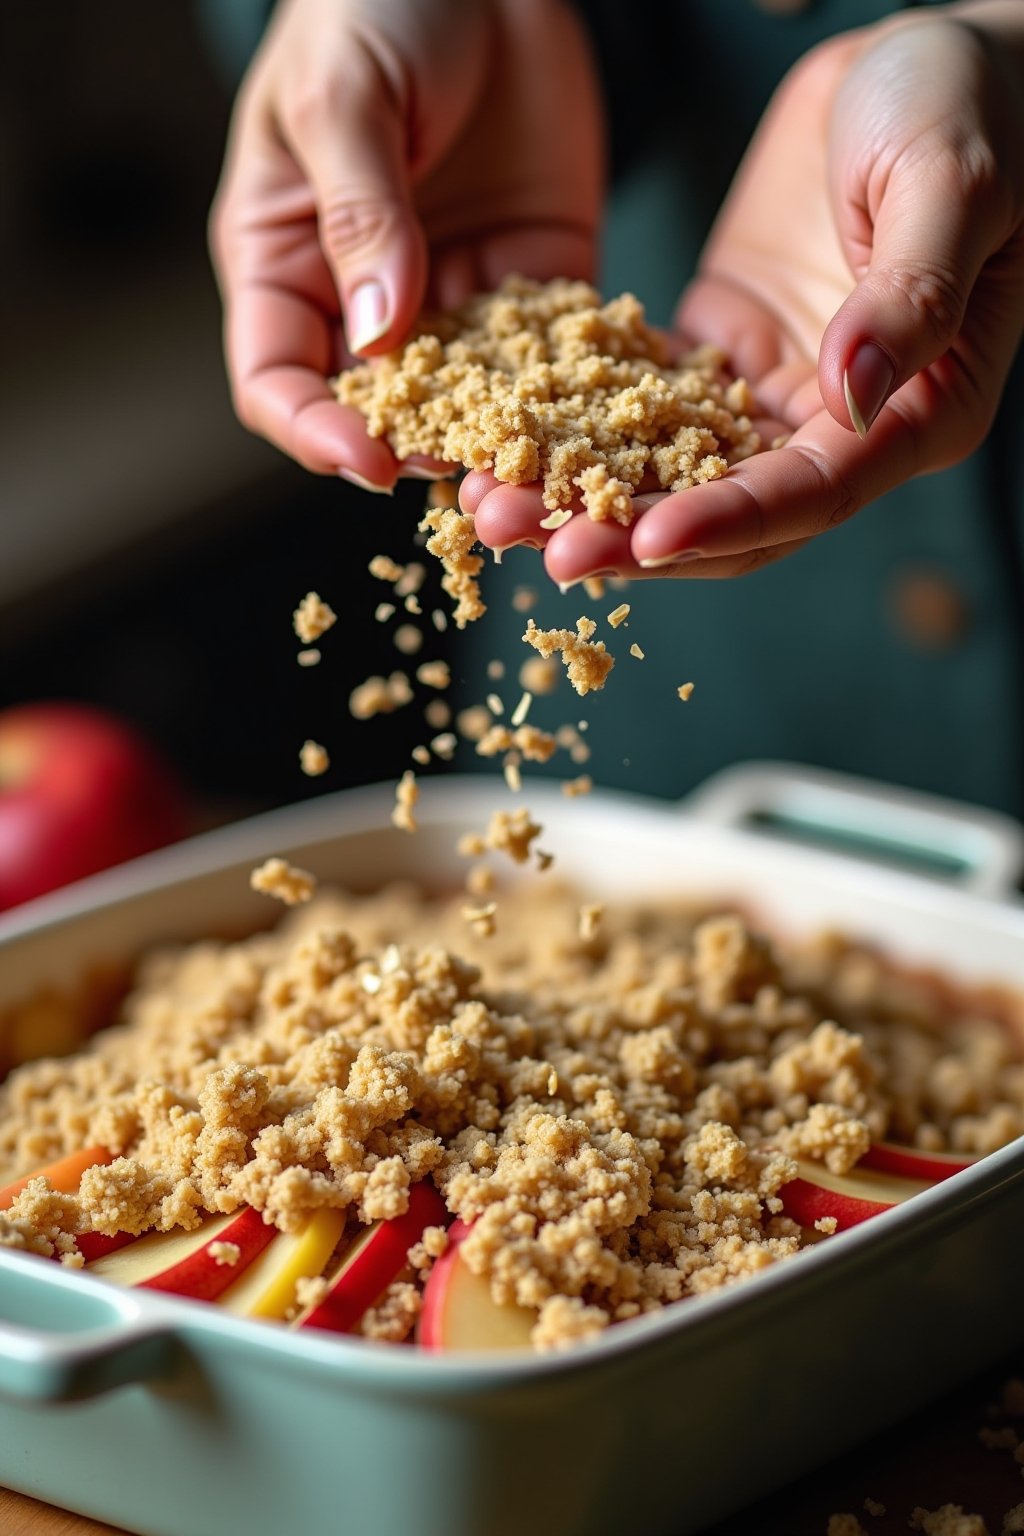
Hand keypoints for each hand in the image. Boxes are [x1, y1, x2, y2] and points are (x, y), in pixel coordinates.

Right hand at [210, 0, 601, 486]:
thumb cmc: (371, 5)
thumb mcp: (345, 99)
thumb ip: (361, 213)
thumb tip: (380, 333)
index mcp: (287, 262)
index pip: (279, 380)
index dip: (315, 431)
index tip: (367, 460)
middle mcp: (366, 297)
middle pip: (381, 411)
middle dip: (422, 455)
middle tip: (475, 483)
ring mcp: (454, 294)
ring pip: (472, 401)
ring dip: (508, 443)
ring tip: (549, 475)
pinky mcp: (534, 278)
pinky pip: (553, 352)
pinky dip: (576, 391)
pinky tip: (609, 421)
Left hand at [468, 4, 1023, 581]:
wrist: (929, 53)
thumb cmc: (973, 105)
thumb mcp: (951, 183)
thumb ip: (910, 294)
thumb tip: (851, 394)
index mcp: (919, 413)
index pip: (811, 493)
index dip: (726, 522)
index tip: (642, 538)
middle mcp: (839, 426)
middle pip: (728, 511)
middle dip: (629, 533)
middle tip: (532, 542)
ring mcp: (772, 393)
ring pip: (672, 474)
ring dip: (585, 495)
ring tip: (492, 508)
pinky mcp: (719, 350)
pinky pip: (637, 405)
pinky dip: (573, 427)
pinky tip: (504, 438)